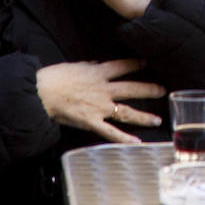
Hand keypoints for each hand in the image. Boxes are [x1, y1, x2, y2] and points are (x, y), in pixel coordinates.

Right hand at [35, 58, 164, 142]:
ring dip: (143, 117)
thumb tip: (98, 66)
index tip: (148, 63)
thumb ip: (90, 67)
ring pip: (126, 112)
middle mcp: (103, 90)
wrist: (40, 94)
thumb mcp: (75, 66)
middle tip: (164, 91)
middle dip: (149, 89)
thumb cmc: (54, 78)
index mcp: (99, 73)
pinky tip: (136, 142)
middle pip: (132, 88)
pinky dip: (123, 138)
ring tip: (157, 120)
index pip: (123, 66)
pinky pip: (110, 132)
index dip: (137, 64)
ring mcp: (99, 107)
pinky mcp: (91, 122)